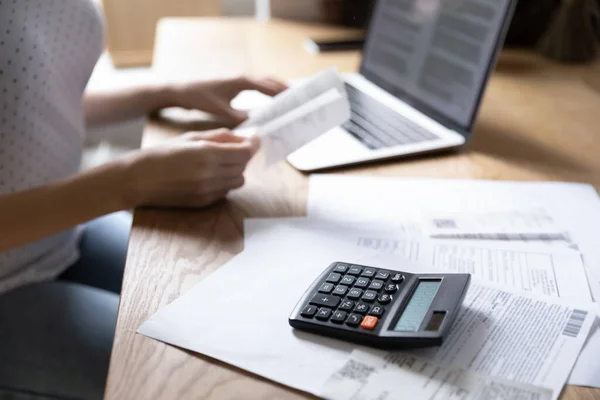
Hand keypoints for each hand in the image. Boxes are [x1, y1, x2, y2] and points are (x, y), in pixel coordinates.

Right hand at [124, 129, 258, 207]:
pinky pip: (226, 192)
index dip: (253, 146)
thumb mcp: (190, 138)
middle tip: (235, 149)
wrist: (139, 180)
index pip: (244, 153)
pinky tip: (211, 175)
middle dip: (243, 157)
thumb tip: (243, 137)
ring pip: (238, 181)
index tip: (255, 140)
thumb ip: (219, 137)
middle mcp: (210, 174)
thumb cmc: (162, 154)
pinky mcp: (204, 202)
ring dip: (236, 171)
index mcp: (207, 154)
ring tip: (221, 163)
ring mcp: (208, 191)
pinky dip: (225, 182)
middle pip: (244, 167)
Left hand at [169, 76, 287, 123]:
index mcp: (242, 81)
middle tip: (300, 99)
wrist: (182, 90)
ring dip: (278, 89)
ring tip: (292, 99)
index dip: (283, 95)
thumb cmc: (200, 99)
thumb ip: (241, 118)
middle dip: (285, 89)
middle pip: (270, 81)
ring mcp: (240, 79)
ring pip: (265, 82)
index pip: (268, 87)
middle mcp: (243, 77)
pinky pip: (258, 85)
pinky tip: (272, 100)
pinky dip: (268, 90)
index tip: (295, 102)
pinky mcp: (236, 83)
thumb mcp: (221, 112)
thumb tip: (258, 125)